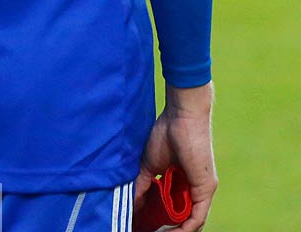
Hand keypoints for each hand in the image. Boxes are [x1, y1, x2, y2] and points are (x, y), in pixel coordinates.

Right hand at [136, 82, 215, 230]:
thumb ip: (142, 184)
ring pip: (193, 221)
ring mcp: (202, 190)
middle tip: (148, 231)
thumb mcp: (149, 165)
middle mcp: (195, 190)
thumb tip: (131, 202)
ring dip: (176, 231)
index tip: (145, 224)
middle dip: (168, 229)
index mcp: (183, 183)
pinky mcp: (205, 188)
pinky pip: (198, 216)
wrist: (181, 117)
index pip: (175, 210)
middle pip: (184, 219)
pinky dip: (186, 228)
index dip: (162, 221)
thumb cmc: (166, 134)